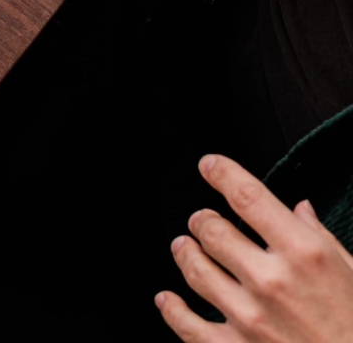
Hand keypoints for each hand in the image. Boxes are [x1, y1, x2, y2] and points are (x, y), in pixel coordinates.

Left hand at [157, 155, 352, 342]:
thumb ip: (322, 239)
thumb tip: (299, 210)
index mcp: (305, 254)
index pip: (248, 196)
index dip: (221, 173)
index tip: (209, 165)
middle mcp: (272, 280)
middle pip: (211, 230)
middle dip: (202, 220)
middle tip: (202, 220)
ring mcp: (249, 316)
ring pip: (194, 268)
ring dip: (185, 253)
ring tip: (184, 248)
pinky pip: (187, 324)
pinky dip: (172, 308)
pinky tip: (167, 299)